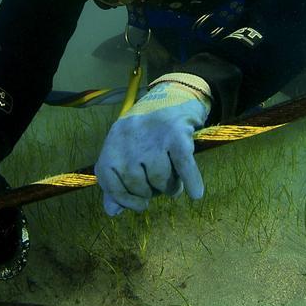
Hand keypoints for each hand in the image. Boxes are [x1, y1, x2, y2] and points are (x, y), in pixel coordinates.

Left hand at [94, 76, 210, 214]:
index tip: (139, 204)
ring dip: (170, 187)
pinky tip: (196, 193)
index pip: (109, 180)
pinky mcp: (177, 133)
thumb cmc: (148, 130)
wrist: (173, 94)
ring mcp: (153, 136)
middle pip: (135, 182)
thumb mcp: (126, 149)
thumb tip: (112, 211)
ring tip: (175, 184)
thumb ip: (116, 180)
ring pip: (160, 177)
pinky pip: (183, 166)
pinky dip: (191, 181)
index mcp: (113, 142)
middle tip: (160, 189)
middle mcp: (129, 138)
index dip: (123, 198)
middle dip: (149, 192)